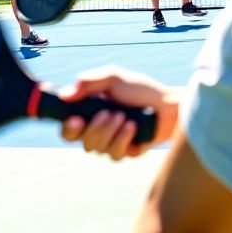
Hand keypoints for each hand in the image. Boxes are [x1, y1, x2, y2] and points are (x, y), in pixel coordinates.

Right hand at [58, 67, 179, 159]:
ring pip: (96, 148)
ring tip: (124, 116)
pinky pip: (115, 154)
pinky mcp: (125, 153)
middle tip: (107, 113)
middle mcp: (96, 130)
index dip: (67, 127)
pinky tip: (132, 127)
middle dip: (93, 127)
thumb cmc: (140, 89)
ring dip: (109, 131)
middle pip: (79, 141)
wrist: (166, 104)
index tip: (75, 118)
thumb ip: (88, 82)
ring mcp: (110, 143)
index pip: (68, 128)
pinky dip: (122, 139)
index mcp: (90, 113)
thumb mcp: (113, 78)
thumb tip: (64, 95)